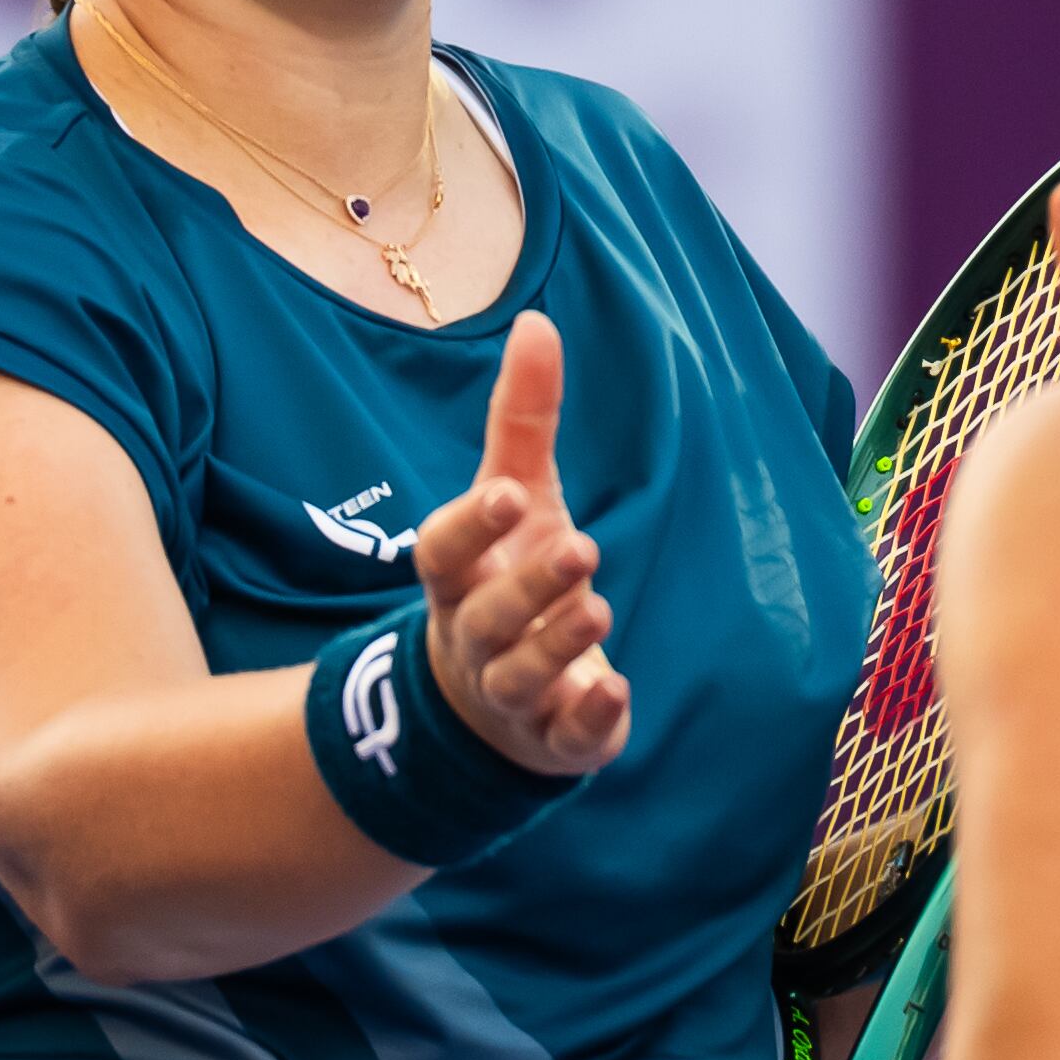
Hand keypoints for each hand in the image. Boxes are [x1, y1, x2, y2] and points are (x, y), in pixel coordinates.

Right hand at [411, 313, 632, 775]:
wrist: (495, 706)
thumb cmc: (504, 575)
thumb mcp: (516, 497)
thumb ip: (521, 419)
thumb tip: (536, 321)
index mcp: (458, 577)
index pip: (443, 552)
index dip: (471, 526)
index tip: (508, 492)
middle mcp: (474, 638)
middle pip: (485, 617)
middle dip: (528, 587)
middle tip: (581, 547)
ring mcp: (511, 696)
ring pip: (519, 678)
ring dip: (557, 646)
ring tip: (599, 609)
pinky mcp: (554, 739)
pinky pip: (564, 737)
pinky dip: (587, 718)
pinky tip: (617, 691)